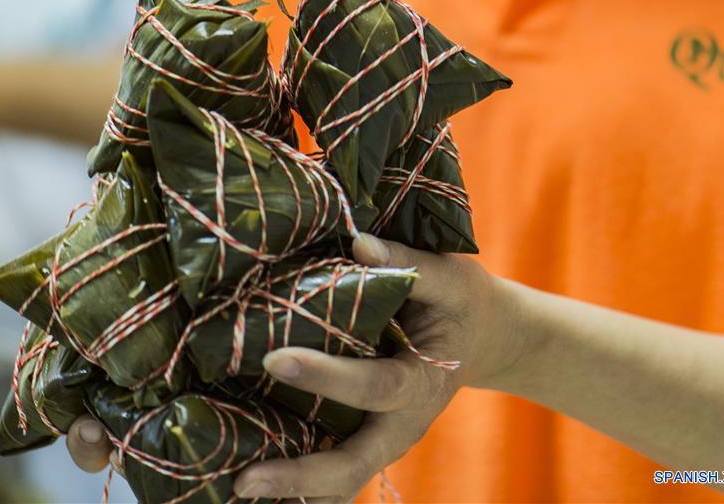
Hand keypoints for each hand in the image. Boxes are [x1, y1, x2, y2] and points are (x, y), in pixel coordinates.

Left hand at [65, 233, 520, 500]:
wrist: (485, 338)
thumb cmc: (462, 304)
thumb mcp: (451, 279)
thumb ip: (410, 263)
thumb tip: (359, 244)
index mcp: (422, 381)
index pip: (374, 386)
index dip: (327, 377)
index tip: (275, 358)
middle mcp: (403, 422)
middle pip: (355, 465)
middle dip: (303, 476)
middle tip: (246, 480)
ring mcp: (385, 436)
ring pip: (342, 479)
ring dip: (295, 489)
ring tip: (238, 489)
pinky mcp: (367, 433)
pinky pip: (334, 467)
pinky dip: (299, 480)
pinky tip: (252, 475)